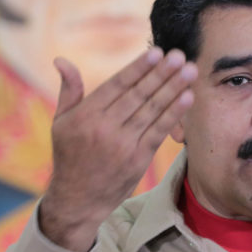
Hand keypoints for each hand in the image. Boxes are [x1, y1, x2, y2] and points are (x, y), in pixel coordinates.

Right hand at [39, 47, 196, 251]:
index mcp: (85, 115)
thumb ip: (69, 90)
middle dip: (161, 74)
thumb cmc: (70, 155)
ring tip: (190, 70)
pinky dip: (174, 114)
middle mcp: (104, 128)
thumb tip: (62, 60)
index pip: (117, 85)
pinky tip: (187, 97)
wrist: (78, 199)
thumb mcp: (61, 122)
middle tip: (179, 55)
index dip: (138, 68)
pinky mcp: (138, 159)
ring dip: (173, 89)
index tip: (156, 52)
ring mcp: (123, 145)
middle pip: (138, 95)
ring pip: (152, 111)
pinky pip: (159, 131)